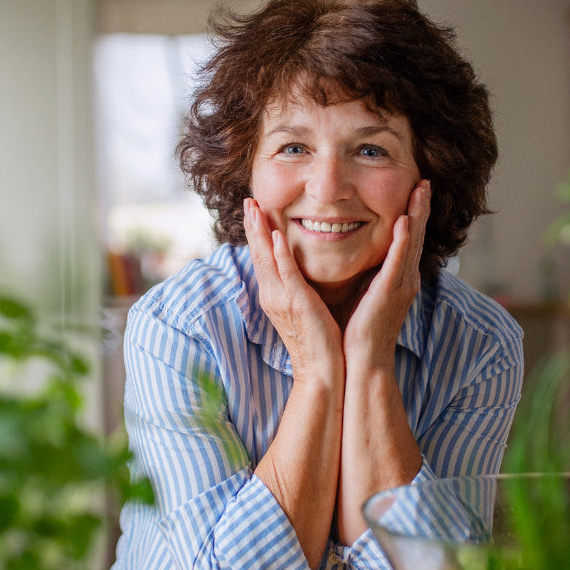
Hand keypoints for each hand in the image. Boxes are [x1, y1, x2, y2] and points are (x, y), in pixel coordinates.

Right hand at [243, 198, 342, 379]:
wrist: (322, 370)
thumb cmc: (318, 340)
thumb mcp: (303, 308)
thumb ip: (298, 288)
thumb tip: (300, 272)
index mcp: (274, 295)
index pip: (262, 258)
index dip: (256, 233)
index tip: (253, 210)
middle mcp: (272, 295)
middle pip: (258, 254)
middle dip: (252, 226)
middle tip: (248, 200)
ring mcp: (282, 300)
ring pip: (266, 260)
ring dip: (260, 232)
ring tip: (254, 209)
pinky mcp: (297, 304)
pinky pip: (286, 276)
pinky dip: (279, 256)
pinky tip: (276, 237)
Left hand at [343, 179, 430, 367]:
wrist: (363, 360)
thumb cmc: (359, 330)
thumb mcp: (365, 293)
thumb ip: (367, 274)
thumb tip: (358, 256)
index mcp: (399, 278)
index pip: (408, 240)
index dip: (413, 215)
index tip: (415, 191)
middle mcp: (405, 279)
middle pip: (416, 235)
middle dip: (421, 207)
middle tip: (425, 182)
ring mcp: (400, 285)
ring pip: (411, 243)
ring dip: (416, 215)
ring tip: (420, 191)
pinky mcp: (390, 292)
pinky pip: (398, 262)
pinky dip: (402, 241)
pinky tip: (403, 221)